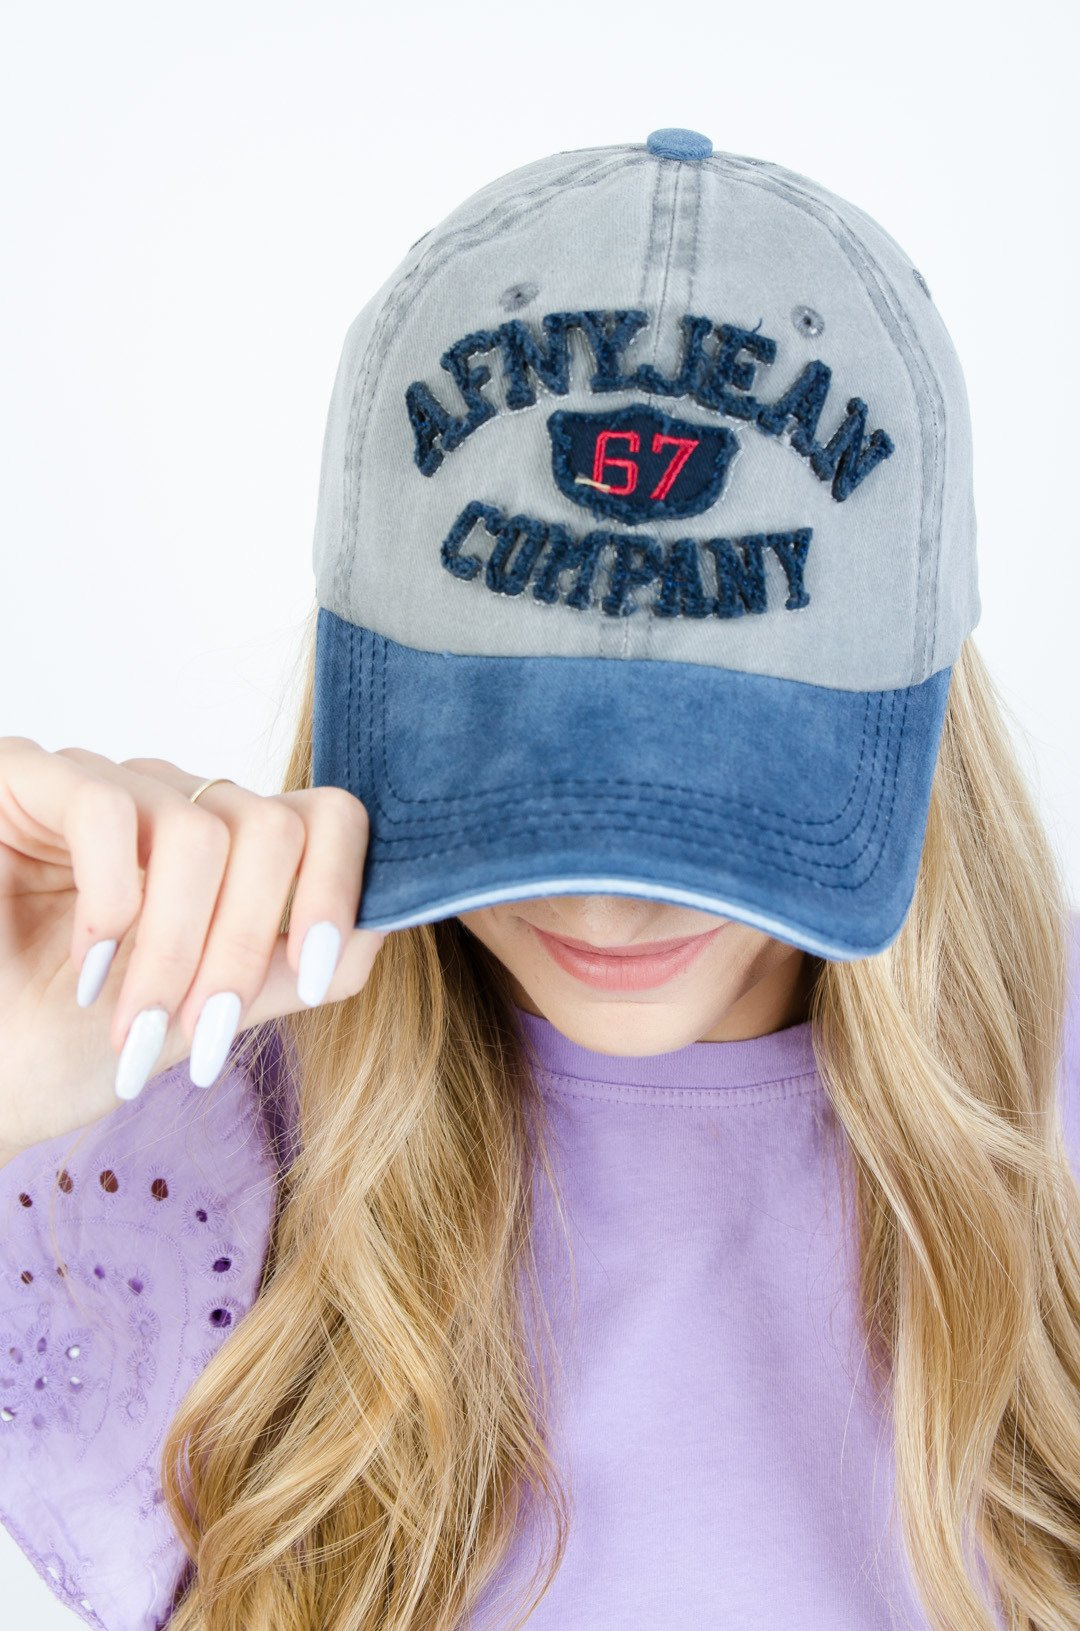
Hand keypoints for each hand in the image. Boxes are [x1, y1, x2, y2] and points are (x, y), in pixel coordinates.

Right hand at [0, 737, 384, 1158]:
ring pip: (203, 831)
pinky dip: (112, 903)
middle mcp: (173, 802)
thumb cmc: (65, 1049)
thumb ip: (288, 968)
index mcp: (228, 850)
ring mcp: (102, 784)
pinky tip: (85, 963)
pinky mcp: (25, 778)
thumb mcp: (205, 1015)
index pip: (328, 816)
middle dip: (243, 948)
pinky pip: (108, 811)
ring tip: (135, 1026)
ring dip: (175, 950)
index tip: (306, 975)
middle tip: (197, 1034)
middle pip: (274, 828)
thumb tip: (377, 928)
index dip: (336, 889)